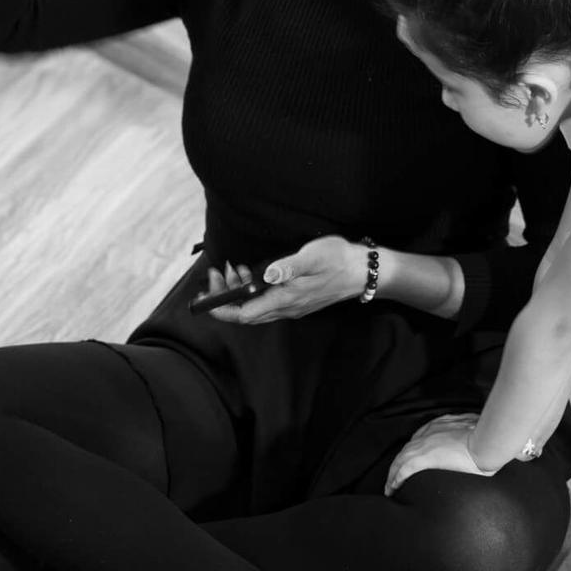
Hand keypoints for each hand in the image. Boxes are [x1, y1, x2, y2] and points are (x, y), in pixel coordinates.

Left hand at [205, 237, 364, 323]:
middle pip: (245, 313)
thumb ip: (288, 266)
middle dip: (224, 297)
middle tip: (215, 274)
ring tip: (230, 269)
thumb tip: (266, 274)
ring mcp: (291, 306)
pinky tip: (250, 273)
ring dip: (237, 292)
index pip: (244, 314)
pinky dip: (251, 290)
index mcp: (286, 299)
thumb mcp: (313, 257)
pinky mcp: (295, 300)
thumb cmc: (339, 260)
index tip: (205, 297)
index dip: (221, 308)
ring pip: (255, 307)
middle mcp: (286, 308)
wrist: (365, 271)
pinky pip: (266, 301)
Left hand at [384, 413, 497, 495]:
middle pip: (407, 449)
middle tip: (395, 476)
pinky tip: (393, 488)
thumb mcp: (479, 431)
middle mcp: (429, 433)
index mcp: (441, 425)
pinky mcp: (424, 458)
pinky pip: (404, 470)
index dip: (413, 451)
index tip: (411, 460)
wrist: (488, 442)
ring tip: (390, 487)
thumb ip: (473, 434)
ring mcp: (425, 445)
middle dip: (400, 462)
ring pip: (401, 460)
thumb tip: (479, 441)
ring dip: (394, 473)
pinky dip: (396, 478)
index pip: (420, 438)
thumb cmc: (489, 438)